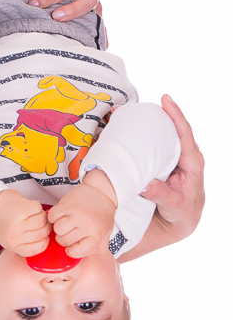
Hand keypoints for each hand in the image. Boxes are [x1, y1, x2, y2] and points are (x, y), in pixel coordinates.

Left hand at [0, 189, 50, 256]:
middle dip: (44, 226)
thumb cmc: (2, 223)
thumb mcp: (11, 240)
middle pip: (42, 233)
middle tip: (38, 221)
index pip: (38, 248)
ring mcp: (18, 223)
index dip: (44, 241)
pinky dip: (36, 206)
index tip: (44, 236)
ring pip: (42, 220)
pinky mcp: (21, 209)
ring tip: (33, 214)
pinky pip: (38, 209)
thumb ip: (26, 244)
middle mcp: (15, 236)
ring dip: (41, 215)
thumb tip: (46, 240)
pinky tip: (28, 207)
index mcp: (13, 246)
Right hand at [48, 171, 116, 256]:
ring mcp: (76, 214)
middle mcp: (87, 225)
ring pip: (57, 230)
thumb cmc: (102, 214)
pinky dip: (53, 217)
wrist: (102, 191)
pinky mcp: (67, 204)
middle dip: (63, 239)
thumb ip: (99, 247)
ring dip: (58, 228)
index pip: (78, 252)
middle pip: (64, 241)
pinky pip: (52, 217)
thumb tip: (86, 255)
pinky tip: (60, 215)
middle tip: (68, 232)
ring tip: (65, 223)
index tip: (70, 248)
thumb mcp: (106, 233)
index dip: (72, 252)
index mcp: (97, 234)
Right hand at [140, 95, 204, 242]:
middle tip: (136, 106)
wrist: (179, 219)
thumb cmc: (181, 211)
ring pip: (163, 134)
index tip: (166, 101)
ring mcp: (174, 155)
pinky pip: (155, 143)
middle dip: (157, 113)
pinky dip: (142, 135)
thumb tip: (145, 185)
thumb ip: (161, 195)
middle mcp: (184, 154)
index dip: (176, 116)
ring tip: (126, 114)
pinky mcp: (163, 158)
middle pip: (173, 128)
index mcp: (192, 163)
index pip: (185, 134)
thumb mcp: (174, 206)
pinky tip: (126, 128)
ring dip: (147, 123)